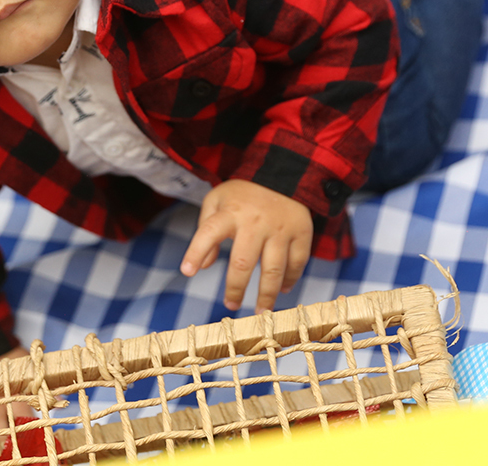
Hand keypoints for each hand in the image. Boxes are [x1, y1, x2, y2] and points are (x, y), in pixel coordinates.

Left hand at [180, 179, 312, 314]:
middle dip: (236, 288)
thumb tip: (205, 266)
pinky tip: (282, 289)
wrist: (282, 175)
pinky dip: (290, 280)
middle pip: (243, 262)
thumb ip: (205, 230)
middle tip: (231, 305)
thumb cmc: (242, 195)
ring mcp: (280, 228)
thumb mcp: (217, 200)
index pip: (208, 233)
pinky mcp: (301, 233)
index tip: (186, 271)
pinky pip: (297, 263)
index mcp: (230, 212)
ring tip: (261, 313)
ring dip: (267, 295)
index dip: (195, 252)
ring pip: (274, 269)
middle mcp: (255, 222)